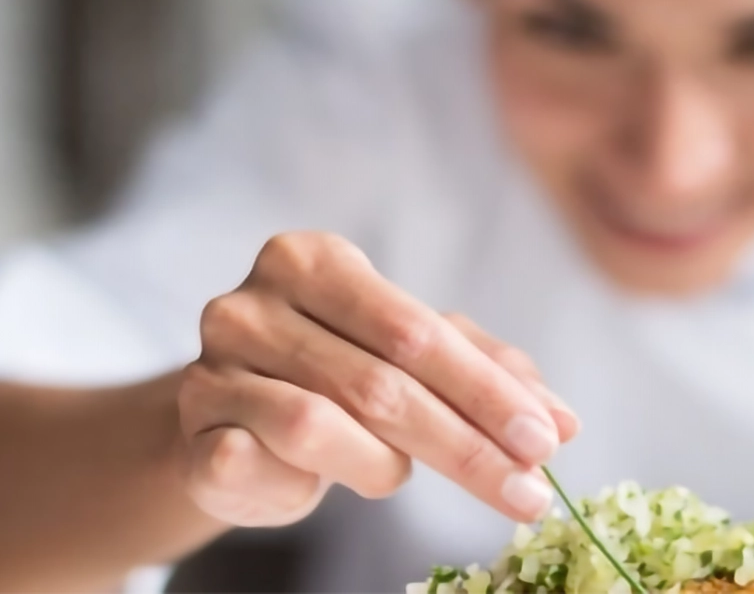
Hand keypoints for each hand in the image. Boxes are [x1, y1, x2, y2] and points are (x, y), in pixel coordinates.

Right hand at [176, 232, 579, 527]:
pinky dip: (295, 486)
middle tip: (528, 493)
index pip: (419, 332)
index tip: (547, 443)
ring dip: (380, 466)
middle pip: (381, 384)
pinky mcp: (189, 431)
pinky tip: (312, 489)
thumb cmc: (335, 374)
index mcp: (315, 261)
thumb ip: (487, 375)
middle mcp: (253, 303)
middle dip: (466, 446)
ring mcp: (211, 366)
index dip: (488, 393)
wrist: (231, 418)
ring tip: (395, 474)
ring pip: (320, 427)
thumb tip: (564, 422)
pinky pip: (250, 465)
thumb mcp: (412, 358)